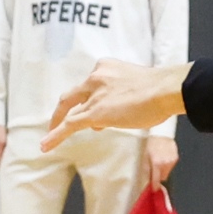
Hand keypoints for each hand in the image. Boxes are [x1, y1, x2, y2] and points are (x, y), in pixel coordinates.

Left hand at [42, 59, 189, 150]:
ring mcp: (94, 95)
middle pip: (72, 96)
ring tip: (49, 140)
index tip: (88, 111)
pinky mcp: (94, 113)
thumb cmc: (160, 90)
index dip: (87, 100)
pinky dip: (55, 136)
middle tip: (57, 122)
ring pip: (70, 112)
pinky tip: (46, 145)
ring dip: (58, 126)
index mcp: (106, 68)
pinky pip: (69, 125)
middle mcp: (96, 78)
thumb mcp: (136, 86)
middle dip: (63, 110)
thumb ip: (120, 97)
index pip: (90, 86)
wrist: (166, 89)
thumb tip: (109, 117)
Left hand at [145, 136, 178, 187]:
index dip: (155, 186)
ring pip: (168, 172)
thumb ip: (147, 169)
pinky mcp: (176, 158)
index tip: (154, 189)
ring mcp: (172, 161)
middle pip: (163, 177)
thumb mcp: (145, 157)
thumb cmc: (151, 144)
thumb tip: (148, 180)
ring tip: (160, 161)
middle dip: (159, 175)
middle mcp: (165, 164)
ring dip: (164, 169)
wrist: (161, 134)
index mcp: (156, 164)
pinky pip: (171, 166)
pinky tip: (165, 157)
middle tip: (155, 169)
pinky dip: (168, 164)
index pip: (157, 179)